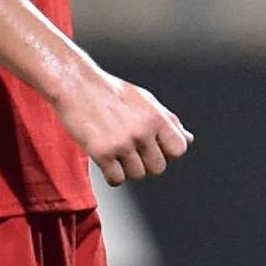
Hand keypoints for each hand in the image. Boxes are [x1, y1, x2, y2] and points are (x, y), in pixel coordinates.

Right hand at [60, 69, 191, 185]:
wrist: (77, 85)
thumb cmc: (112, 92)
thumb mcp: (146, 100)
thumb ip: (168, 121)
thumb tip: (188, 139)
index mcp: (156, 117)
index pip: (179, 150)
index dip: (168, 152)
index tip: (155, 148)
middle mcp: (142, 131)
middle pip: (158, 168)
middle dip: (147, 163)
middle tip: (132, 151)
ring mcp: (122, 143)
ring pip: (137, 175)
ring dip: (127, 169)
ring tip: (117, 152)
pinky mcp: (101, 153)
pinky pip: (116, 180)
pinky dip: (112, 176)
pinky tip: (107, 162)